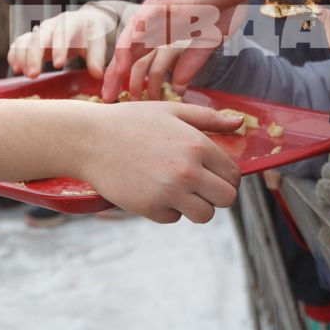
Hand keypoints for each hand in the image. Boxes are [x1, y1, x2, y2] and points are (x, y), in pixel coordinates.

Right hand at [7, 4, 124, 77]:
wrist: (84, 23)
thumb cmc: (91, 34)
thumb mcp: (98, 43)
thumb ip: (97, 57)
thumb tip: (97, 74)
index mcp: (71, 21)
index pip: (63, 32)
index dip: (59, 48)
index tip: (58, 65)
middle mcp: (53, 24)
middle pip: (39, 37)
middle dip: (34, 56)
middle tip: (34, 75)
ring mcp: (41, 30)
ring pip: (25, 40)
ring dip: (22, 57)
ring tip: (27, 75)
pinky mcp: (33, 38)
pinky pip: (18, 43)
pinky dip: (14, 55)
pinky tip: (16, 69)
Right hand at [78, 101, 244, 222]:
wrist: (89, 139)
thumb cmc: (131, 121)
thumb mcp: (171, 111)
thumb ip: (208, 118)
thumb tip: (240, 122)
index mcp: (197, 145)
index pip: (233, 174)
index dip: (227, 177)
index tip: (215, 175)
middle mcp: (187, 171)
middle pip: (226, 199)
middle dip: (216, 194)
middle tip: (201, 186)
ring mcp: (169, 192)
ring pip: (205, 215)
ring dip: (196, 205)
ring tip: (180, 191)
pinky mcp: (150, 208)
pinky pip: (174, 218)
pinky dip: (167, 209)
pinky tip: (153, 190)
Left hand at [102, 0, 262, 101]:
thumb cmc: (221, 9)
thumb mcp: (206, 43)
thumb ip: (191, 61)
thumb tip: (179, 87)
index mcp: (162, 31)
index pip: (136, 58)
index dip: (123, 78)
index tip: (114, 98)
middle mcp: (154, 21)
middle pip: (128, 50)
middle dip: (115, 74)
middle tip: (107, 97)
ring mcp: (157, 10)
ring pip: (131, 35)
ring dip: (121, 57)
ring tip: (114, 77)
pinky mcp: (166, 1)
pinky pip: (145, 19)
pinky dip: (135, 35)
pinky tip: (128, 50)